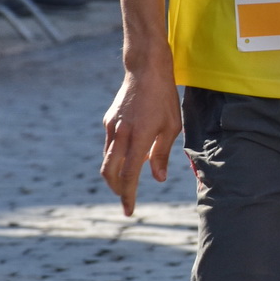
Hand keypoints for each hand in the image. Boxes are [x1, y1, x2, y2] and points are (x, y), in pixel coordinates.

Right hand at [101, 55, 181, 215]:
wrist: (145, 70)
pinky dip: (116, 158)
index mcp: (139, 137)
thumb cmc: (164, 98)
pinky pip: (110, 146)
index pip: (129, 174)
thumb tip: (158, 179)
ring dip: (115, 175)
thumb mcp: (171, 127)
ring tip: (127, 181)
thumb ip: (162, 154)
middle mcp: (121, 134)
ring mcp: (112, 127)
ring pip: (107, 160)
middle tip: (126, 198)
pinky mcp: (109, 121)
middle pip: (109, 172)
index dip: (128, 195)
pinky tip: (129, 158)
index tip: (128, 210)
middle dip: (117, 189)